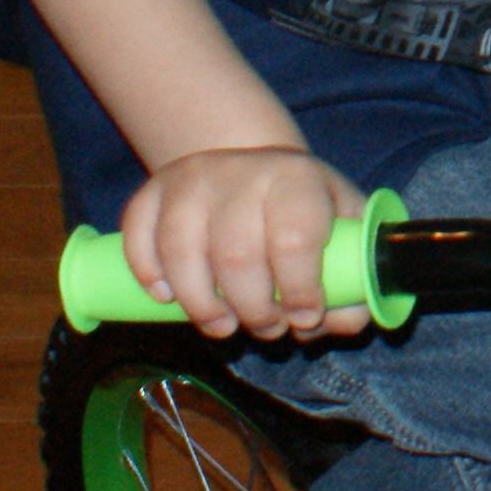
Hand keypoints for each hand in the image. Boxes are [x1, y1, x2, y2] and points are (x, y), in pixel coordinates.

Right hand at [124, 144, 374, 341]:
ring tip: (223, 325)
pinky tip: (166, 296)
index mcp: (297, 177)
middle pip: (236, 254)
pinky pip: (137, 237)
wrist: (252, 162)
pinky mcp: (152, 190)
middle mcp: (241, 170)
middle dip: (253, 309)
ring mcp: (191, 178)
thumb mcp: (342, 228)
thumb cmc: (302, 208)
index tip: (304, 317)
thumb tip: (341, 323)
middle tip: (266, 328)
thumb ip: (354, 279)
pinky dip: (147, 273)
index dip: (299, 289)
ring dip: (201, 305)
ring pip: (181, 250)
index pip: (295, 238)